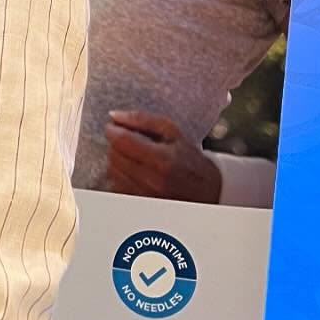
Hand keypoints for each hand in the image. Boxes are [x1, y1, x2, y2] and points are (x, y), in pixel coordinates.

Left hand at [105, 111, 223, 202]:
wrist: (207, 190)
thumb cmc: (190, 160)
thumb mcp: (172, 132)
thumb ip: (143, 120)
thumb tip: (115, 116)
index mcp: (162, 159)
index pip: (122, 141)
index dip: (113, 131)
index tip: (112, 126)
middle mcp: (151, 180)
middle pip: (115, 156)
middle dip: (115, 144)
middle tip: (125, 140)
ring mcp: (144, 194)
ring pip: (112, 172)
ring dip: (116, 160)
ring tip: (132, 156)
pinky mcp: (139, 204)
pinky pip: (116, 186)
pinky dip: (119, 175)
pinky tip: (132, 170)